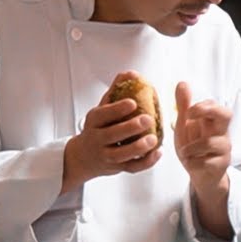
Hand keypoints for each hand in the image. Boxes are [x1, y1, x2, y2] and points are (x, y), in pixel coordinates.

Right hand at [61, 72, 160, 191]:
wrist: (82, 157)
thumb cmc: (96, 129)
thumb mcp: (101, 110)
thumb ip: (115, 92)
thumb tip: (128, 73)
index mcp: (94, 122)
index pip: (103, 115)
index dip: (117, 109)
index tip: (132, 102)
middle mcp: (98, 139)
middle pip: (112, 135)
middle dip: (130, 127)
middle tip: (147, 119)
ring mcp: (107, 156)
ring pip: (121, 155)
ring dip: (138, 147)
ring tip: (153, 139)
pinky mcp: (117, 168)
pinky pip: (132, 168)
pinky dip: (146, 162)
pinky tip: (157, 153)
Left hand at [173, 81, 231, 196]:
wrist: (200, 175)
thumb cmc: (194, 148)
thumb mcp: (185, 127)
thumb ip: (184, 106)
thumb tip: (182, 82)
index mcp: (212, 121)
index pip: (215, 105)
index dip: (202, 106)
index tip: (188, 112)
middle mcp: (221, 132)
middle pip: (226, 114)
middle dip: (208, 111)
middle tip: (189, 117)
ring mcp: (223, 149)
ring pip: (211, 142)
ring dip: (191, 148)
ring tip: (184, 153)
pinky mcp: (221, 165)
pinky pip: (206, 162)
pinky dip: (193, 163)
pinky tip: (190, 164)